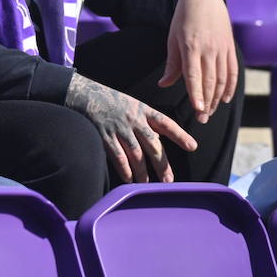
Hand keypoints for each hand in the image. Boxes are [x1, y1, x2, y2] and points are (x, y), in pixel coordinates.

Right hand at [65, 73, 196, 183]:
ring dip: (142, 171)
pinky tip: (129, 178)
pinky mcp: (104, 135)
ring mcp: (119, 127)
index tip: (192, 146)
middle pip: (152, 144)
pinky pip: (117, 155)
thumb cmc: (111, 101)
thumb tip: (160, 138)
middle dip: (162, 164)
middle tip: (168, 180)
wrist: (84, 94)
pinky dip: (124, 169)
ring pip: (135, 154)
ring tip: (146, 183)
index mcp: (143, 110)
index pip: (165, 122)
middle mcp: (133, 119)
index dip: (179, 134)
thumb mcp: (133, 105)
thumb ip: (146, 121)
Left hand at [159, 0, 239, 124]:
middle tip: (202, 118)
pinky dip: (230, 87)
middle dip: (207, 102)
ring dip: (217, 98)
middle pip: (210, 81)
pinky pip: (233, 72)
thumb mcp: (172, 39)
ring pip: (222, 79)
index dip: (196, 92)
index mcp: (191, 46)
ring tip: (210, 112)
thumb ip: (172, 64)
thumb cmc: (183, 20)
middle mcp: (209, 49)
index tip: (197, 108)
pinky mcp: (230, 49)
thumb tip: (164, 84)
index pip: (194, 75)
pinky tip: (225, 99)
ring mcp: (222, 49)